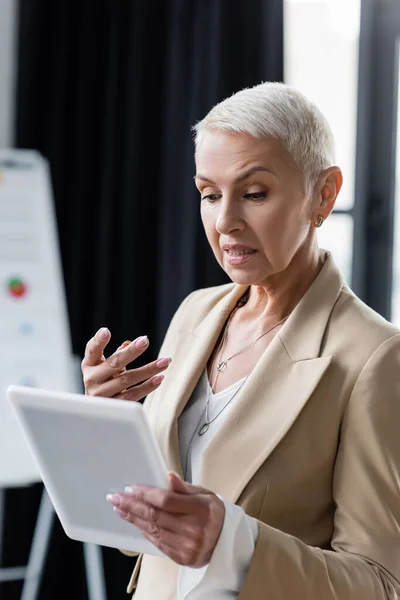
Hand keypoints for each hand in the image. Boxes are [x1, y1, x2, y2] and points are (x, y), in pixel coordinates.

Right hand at [81, 327, 171, 400]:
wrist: (96, 411)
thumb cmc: (103, 382)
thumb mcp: (105, 367)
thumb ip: (116, 355)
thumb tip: (128, 344)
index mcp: (89, 365)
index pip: (92, 350)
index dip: (98, 341)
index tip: (106, 331)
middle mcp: (92, 379)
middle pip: (114, 363)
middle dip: (131, 352)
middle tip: (145, 341)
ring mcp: (101, 394)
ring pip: (127, 379)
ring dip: (148, 369)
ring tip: (165, 362)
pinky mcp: (113, 406)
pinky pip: (133, 395)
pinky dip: (147, 386)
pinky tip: (159, 378)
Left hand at [106, 473, 224, 567]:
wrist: (228, 540)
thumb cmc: (214, 513)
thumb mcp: (205, 494)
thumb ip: (184, 487)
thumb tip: (168, 476)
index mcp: (200, 509)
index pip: (165, 500)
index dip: (145, 494)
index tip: (130, 489)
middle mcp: (194, 529)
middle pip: (154, 515)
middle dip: (131, 505)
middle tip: (115, 498)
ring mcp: (188, 546)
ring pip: (153, 529)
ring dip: (133, 518)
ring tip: (120, 509)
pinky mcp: (182, 558)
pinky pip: (158, 543)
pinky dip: (145, 531)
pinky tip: (136, 522)